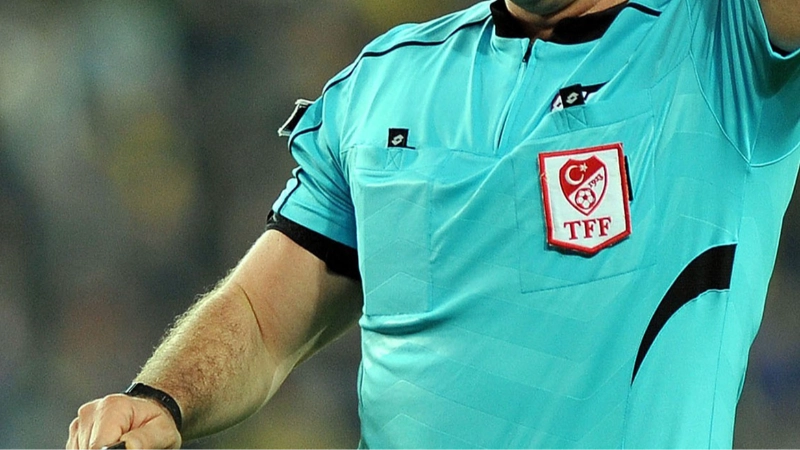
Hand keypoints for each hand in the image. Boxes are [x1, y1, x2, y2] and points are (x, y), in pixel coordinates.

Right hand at [66, 394, 181, 449]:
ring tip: (120, 444)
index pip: (98, 446)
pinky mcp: (77, 432)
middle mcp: (92, 411)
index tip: (127, 449)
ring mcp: (81, 421)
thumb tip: (128, 446)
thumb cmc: (156, 422)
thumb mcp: (161, 431)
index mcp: (112, 407)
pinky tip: (109, 445)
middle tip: (127, 446)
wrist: (150, 411)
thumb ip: (144, 439)